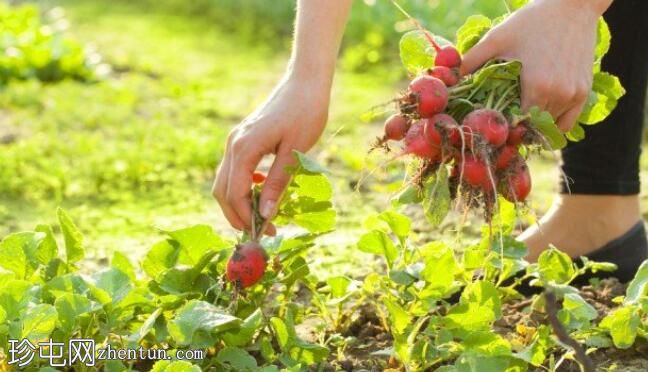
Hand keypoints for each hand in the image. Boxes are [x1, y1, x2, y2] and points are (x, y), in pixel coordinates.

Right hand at [212, 75, 329, 233]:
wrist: (305, 82)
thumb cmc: (306, 113)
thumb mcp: (295, 152)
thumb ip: (278, 183)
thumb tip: (265, 214)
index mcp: (244, 148)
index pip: (235, 193)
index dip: (247, 217)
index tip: (266, 233)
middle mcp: (234, 145)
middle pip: (222, 191)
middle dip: (237, 215)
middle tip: (261, 232)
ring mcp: (236, 140)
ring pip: (225, 181)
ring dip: (239, 202)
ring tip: (262, 216)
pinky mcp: (242, 139)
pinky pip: (234, 170)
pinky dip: (243, 186)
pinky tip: (263, 191)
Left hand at [461, 0, 608, 131]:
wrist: (573, 6)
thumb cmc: (531, 21)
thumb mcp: (496, 39)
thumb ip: (471, 61)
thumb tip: (446, 79)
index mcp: (536, 86)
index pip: (515, 124)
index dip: (500, 127)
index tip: (488, 125)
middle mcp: (558, 95)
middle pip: (530, 128)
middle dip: (513, 129)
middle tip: (498, 126)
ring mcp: (573, 96)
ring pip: (548, 128)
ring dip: (532, 128)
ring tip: (514, 121)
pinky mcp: (583, 93)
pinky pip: (566, 124)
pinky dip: (551, 125)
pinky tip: (535, 118)